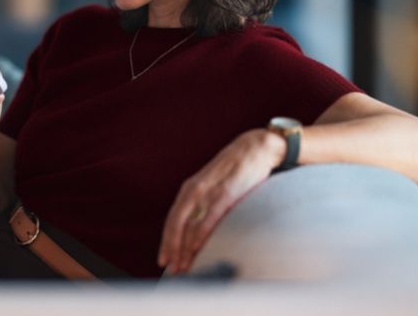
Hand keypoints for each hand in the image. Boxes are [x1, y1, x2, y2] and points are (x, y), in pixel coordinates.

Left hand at [157, 128, 285, 274]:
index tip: (164, 261)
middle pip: (176, 224)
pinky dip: (200, 234)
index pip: (173, 219)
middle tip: (171, 269)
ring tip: (184, 267)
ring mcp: (209, 191)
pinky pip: (209, 217)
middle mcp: (194, 190)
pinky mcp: (226, 193)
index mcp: (190, 189)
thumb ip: (205, 205)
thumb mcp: (213, 186)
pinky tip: (196, 248)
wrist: (254, 148)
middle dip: (172, 248)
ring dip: (185, 248)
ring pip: (191, 224)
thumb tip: (199, 231)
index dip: (167, 241)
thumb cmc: (235, 172)